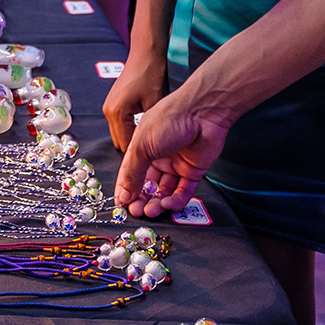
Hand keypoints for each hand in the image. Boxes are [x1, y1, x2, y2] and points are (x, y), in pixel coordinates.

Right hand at [102, 54, 168, 150]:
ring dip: (134, 139)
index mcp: (118, 113)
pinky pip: (121, 124)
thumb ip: (152, 128)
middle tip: (156, 155)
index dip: (142, 157)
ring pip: (121, 134)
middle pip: (121, 143)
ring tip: (153, 142)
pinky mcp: (113, 103)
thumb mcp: (156, 104)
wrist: (146, 54)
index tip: (154, 165)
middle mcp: (109, 111)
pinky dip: (132, 129)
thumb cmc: (152, 75)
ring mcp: (109, 107)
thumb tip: (156, 148)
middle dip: (137, 150)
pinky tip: (147, 128)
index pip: (127, 147)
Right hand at [113, 89, 232, 216]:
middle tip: (136, 212)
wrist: (202, 112)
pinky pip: (183, 191)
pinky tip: (168, 205)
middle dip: (140, 199)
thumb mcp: (142, 145)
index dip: (125, 189)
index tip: (121, 205)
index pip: (130, 172)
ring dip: (156, 203)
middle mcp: (158, 156)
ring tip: (151, 211)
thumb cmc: (169, 119)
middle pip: (147, 184)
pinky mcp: (193, 171)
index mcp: (142, 146)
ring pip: (164, 190)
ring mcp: (176, 164)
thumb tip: (124, 193)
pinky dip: (175, 201)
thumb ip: (133, 172)